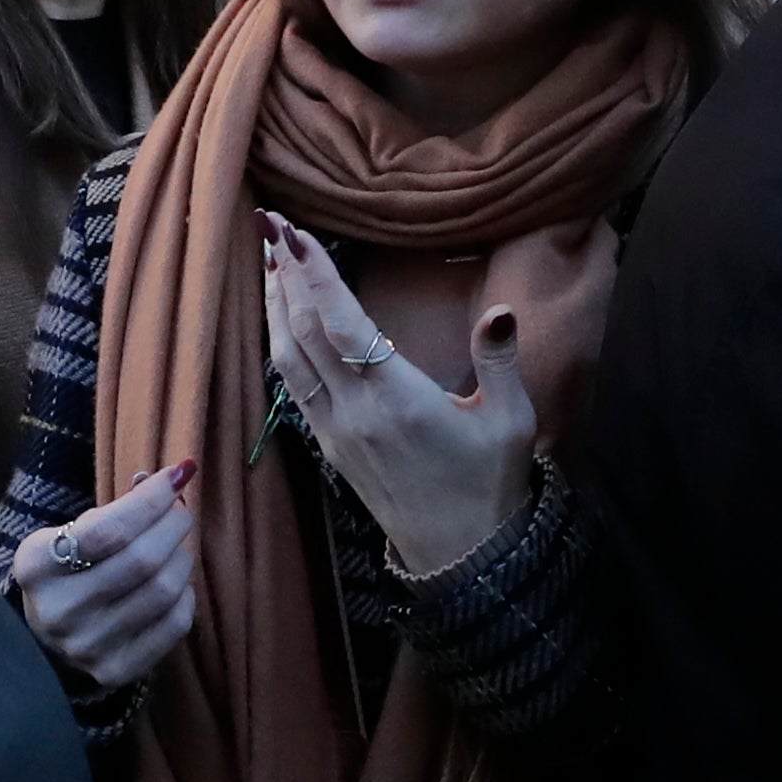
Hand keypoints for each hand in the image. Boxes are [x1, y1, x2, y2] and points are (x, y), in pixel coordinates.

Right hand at [12, 460, 199, 688]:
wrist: (46, 641)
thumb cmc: (68, 572)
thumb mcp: (71, 534)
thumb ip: (117, 509)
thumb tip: (176, 479)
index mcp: (38, 566)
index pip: (109, 529)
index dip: (151, 500)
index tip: (177, 476)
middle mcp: (58, 610)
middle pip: (142, 560)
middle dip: (173, 526)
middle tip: (180, 514)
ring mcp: (87, 645)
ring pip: (163, 591)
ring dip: (181, 559)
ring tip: (175, 550)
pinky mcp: (115, 670)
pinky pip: (174, 625)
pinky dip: (185, 597)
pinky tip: (175, 586)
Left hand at [260, 213, 534, 578]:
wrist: (461, 557)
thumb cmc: (490, 485)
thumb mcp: (511, 423)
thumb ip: (499, 362)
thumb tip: (501, 311)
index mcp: (397, 401)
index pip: (343, 327)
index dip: (315, 277)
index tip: (295, 233)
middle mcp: (355, 413)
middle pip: (304, 333)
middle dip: (286, 276)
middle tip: (270, 224)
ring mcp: (336, 432)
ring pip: (288, 359)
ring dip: (275, 307)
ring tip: (270, 259)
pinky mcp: (330, 447)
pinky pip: (293, 386)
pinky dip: (282, 343)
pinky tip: (281, 319)